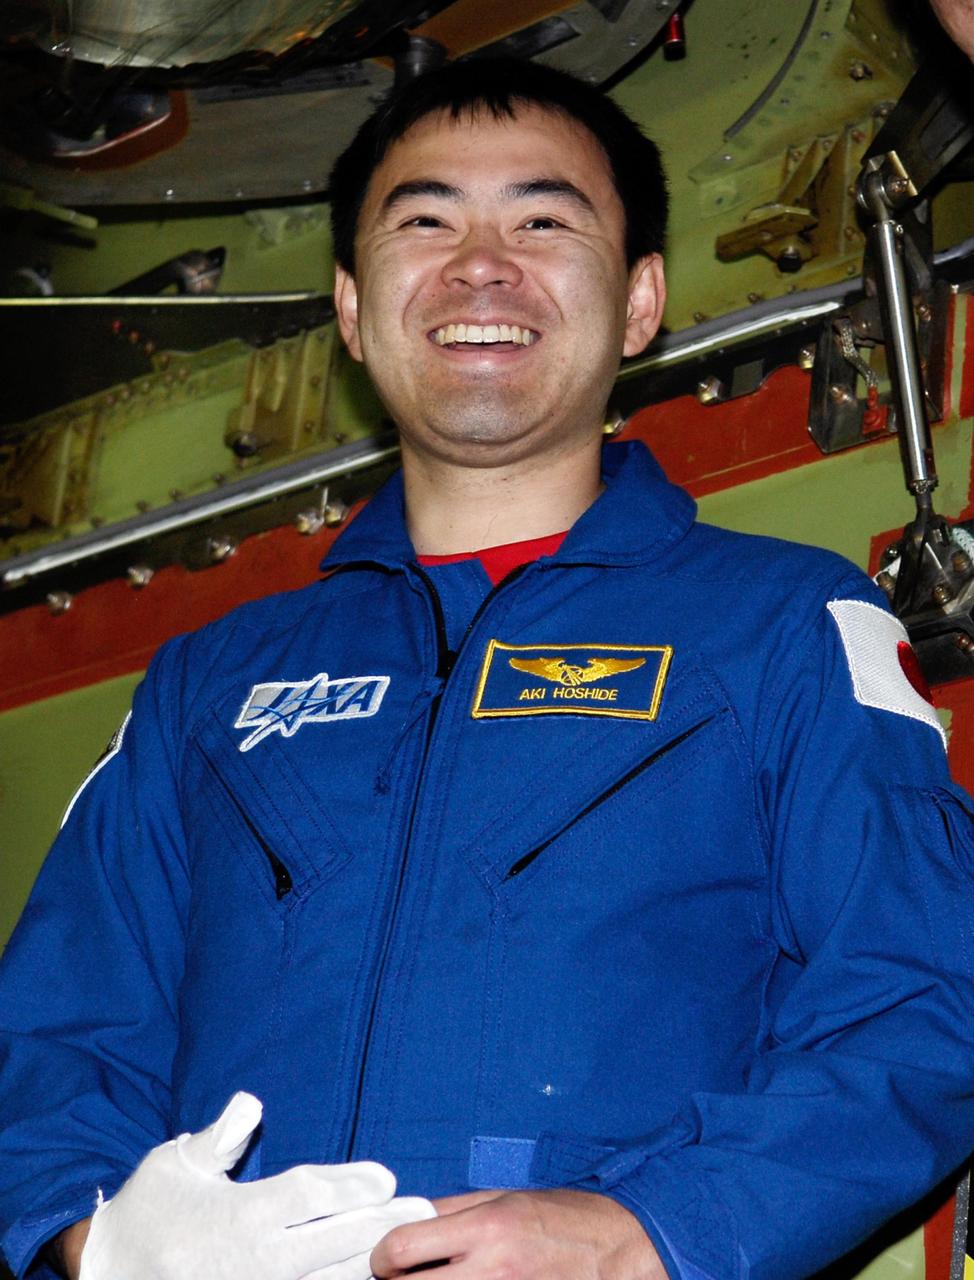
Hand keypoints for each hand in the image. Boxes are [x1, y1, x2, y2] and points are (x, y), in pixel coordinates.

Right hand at [76, 1092, 435, 1279]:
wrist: (109, 1277)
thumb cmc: (148, 1212)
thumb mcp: (175, 1164)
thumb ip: (218, 1138)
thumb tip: (249, 1102)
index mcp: (238, 1216)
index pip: (306, 1195)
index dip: (350, 1184)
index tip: (387, 1177)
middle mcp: (253, 1261)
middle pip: (331, 1243)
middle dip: (380, 1225)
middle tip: (424, 1210)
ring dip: (369, 1264)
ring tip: (409, 1247)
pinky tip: (368, 1278)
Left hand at [370, 1188, 667, 1279]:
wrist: (623, 1248)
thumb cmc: (565, 1218)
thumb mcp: (506, 1197)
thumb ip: (453, 1210)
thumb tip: (407, 1221)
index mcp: (486, 1226)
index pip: (402, 1247)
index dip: (381, 1257)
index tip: (385, 1260)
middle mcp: (491, 1269)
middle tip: (403, 1279)